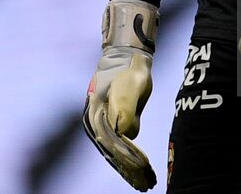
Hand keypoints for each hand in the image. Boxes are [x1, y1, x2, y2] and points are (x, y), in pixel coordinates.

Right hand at [83, 0, 158, 189]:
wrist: (126, 58)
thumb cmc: (130, 71)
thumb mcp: (132, 85)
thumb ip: (126, 107)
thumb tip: (125, 134)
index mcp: (96, 113)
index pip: (112, 143)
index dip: (128, 160)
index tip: (143, 169)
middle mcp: (94, 122)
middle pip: (112, 153)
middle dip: (129, 170)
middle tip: (146, 185)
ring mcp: (100, 125)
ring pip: (114, 154)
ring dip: (129, 170)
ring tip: (144, 184)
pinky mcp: (109, 126)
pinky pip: (117, 148)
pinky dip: (127, 161)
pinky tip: (139, 172)